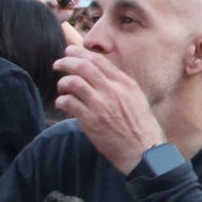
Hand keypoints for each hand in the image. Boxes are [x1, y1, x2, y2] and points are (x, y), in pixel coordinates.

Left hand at [53, 46, 166, 173]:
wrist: (144, 151)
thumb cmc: (142, 127)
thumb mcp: (137, 99)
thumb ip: (121, 87)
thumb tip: (103, 77)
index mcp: (126, 84)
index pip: (99, 61)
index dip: (81, 53)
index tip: (70, 51)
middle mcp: (113, 90)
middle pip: (83, 67)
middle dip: (67, 62)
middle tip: (58, 64)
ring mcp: (101, 105)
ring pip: (74, 82)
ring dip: (63, 82)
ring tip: (61, 87)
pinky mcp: (90, 120)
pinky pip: (69, 103)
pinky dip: (62, 101)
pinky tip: (62, 104)